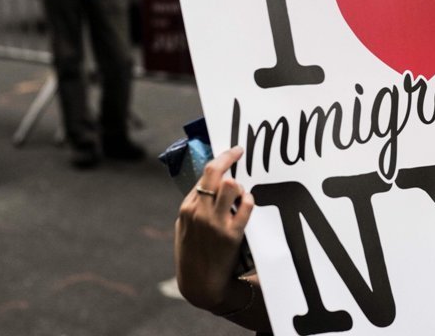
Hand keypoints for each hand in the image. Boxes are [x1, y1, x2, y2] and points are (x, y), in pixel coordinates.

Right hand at [175, 146, 254, 312]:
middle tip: (240, 151)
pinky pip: (247, 205)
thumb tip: (210, 183)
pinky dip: (250, 200)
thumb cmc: (193, 253)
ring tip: (241, 193)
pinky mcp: (231, 234)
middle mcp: (199, 211)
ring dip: (239, 185)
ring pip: (231, 185)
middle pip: (215, 172)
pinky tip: (248, 204)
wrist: (200, 284)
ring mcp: (215, 222)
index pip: (204, 173)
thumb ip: (195, 204)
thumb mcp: (185, 226)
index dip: (221, 160)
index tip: (232, 152)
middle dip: (229, 157)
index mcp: (187, 207)